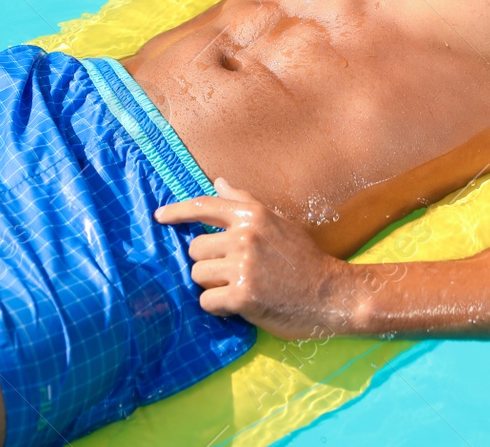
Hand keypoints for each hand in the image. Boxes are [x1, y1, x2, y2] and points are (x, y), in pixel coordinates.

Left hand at [154, 177, 351, 339]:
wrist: (331, 294)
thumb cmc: (303, 258)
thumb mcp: (277, 222)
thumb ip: (244, 202)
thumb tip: (218, 181)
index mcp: (253, 215)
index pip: (205, 207)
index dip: (177, 212)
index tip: (159, 216)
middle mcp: (245, 236)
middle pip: (196, 249)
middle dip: (209, 263)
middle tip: (234, 272)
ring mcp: (243, 267)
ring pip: (198, 276)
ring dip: (212, 286)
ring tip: (239, 288)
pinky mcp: (242, 296)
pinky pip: (206, 301)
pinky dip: (218, 308)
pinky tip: (238, 306)